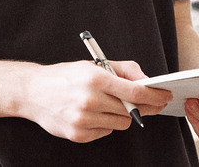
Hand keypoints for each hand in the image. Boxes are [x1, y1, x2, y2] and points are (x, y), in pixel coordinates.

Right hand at [21, 60, 171, 142]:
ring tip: (107, 104)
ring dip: (121, 115)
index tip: (164, 96)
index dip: (154, 96)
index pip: (134, 92)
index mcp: (94, 79)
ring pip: (121, 123)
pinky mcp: (78, 135)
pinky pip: (106, 132)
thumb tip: (145, 79)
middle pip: (131, 111)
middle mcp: (89, 100)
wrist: (33, 91)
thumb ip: (122, 70)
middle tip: (147, 102)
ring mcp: (83, 120)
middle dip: (140, 107)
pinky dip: (106, 124)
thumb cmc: (65, 76)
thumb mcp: (92, 64)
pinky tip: (94, 113)